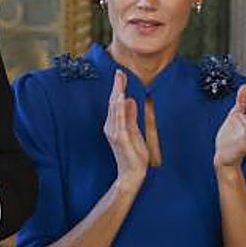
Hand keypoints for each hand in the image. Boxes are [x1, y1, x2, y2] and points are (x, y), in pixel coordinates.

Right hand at [103, 71, 147, 185]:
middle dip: (116, 87)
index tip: (120, 75)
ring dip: (116, 94)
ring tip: (119, 81)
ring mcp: (114, 132)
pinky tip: (120, 98)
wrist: (132, 174)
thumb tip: (129, 99)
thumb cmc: (133, 155)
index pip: (115, 103)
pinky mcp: (120, 137)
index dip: (118, 88)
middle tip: (119, 72)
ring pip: (114, 109)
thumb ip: (131, 116)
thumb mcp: (134, 131)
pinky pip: (119, 119)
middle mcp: (111, 127)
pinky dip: (118, 108)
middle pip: (113, 103)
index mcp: (114, 125)